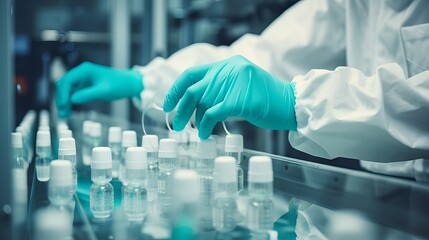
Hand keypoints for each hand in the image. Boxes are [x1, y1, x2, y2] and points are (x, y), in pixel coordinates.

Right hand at [55, 62, 142, 117]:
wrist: (129, 84)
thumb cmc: (119, 84)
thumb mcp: (104, 91)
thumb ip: (88, 94)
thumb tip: (72, 100)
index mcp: (84, 70)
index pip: (68, 80)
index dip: (63, 93)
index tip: (63, 105)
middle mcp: (81, 74)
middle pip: (64, 85)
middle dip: (61, 99)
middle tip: (62, 112)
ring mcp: (82, 81)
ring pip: (67, 91)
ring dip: (64, 102)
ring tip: (64, 115)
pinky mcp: (85, 87)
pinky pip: (73, 95)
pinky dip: (70, 103)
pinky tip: (68, 111)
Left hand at [163, 55, 296, 138]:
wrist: (291, 105)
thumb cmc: (266, 100)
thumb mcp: (241, 86)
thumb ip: (221, 88)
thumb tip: (194, 105)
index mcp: (229, 64)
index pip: (192, 73)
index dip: (175, 89)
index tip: (167, 103)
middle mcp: (230, 69)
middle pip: (194, 90)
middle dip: (181, 109)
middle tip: (176, 124)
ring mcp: (235, 83)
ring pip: (202, 103)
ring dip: (195, 121)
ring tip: (195, 131)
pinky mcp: (239, 100)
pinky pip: (212, 114)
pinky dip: (204, 125)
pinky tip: (204, 134)